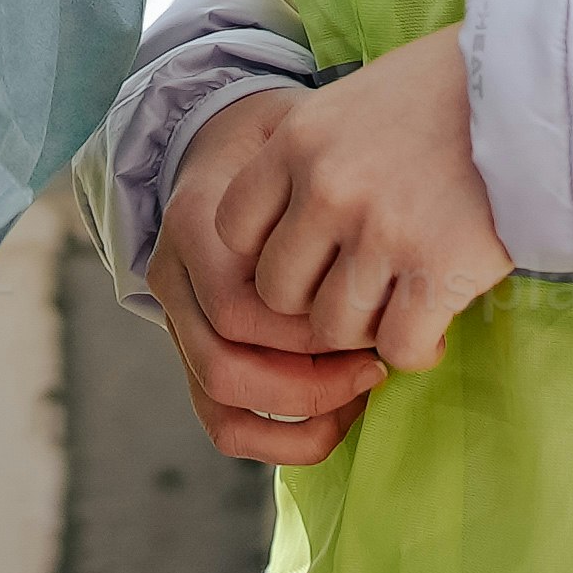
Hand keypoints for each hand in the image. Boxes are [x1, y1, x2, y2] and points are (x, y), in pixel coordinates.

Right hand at [152, 88, 392, 466]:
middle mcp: (173, 277)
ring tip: (360, 394)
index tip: (376, 320)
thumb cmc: (284, 142)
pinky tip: (337, 418)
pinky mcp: (195, 351)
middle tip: (375, 367)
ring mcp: (178, 320)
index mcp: (194, 222)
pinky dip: (281, 439)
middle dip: (308, 381)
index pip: (238, 306)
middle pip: (223, 363)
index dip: (308, 331)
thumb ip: (328, 180)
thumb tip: (398, 242)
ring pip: (219, 404)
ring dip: (298, 415)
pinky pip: (224, 421)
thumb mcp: (302, 133)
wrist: (226, 142)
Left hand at [210, 28, 512, 371]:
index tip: (308, 255)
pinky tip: (435, 328)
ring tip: (397, 308)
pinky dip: (415, 350)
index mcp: (300, 139)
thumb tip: (292, 216)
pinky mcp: (439, 271)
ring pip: (332, 328)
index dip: (268, 252)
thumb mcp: (361, 98)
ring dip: (364, 330)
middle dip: (313, 302)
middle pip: (276, 291)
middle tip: (357, 292)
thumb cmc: (456, 89)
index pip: (232, 227)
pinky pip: (398, 348)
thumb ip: (319, 154)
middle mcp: (327, 187)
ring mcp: (380, 232)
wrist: (543, 84)